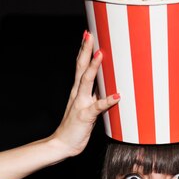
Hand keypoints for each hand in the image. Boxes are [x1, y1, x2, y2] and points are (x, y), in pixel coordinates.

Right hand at [51, 31, 119, 158]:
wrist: (62, 144)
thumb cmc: (76, 126)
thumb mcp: (86, 107)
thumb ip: (94, 96)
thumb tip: (108, 88)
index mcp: (77, 91)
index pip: (80, 66)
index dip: (84, 50)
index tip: (88, 34)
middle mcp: (77, 94)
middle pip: (81, 67)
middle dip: (85, 50)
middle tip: (89, 34)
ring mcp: (80, 104)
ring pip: (86, 82)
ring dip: (94, 68)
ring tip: (100, 54)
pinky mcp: (85, 116)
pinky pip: (97, 107)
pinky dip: (107, 101)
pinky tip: (117, 95)